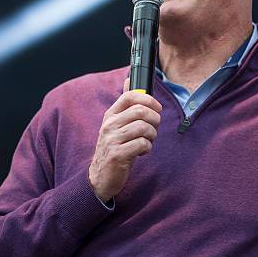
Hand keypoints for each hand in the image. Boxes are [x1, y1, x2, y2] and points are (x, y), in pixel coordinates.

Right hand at [88, 79, 161, 201]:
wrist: (101, 176)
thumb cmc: (116, 147)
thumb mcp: (118, 124)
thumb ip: (126, 105)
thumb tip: (129, 79)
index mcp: (111, 114)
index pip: (131, 95)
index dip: (149, 99)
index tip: (156, 109)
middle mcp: (110, 124)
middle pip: (141, 111)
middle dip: (155, 120)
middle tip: (153, 129)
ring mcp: (112, 139)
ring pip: (143, 127)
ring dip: (152, 136)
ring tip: (147, 141)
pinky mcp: (117, 154)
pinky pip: (141, 144)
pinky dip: (147, 148)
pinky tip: (141, 152)